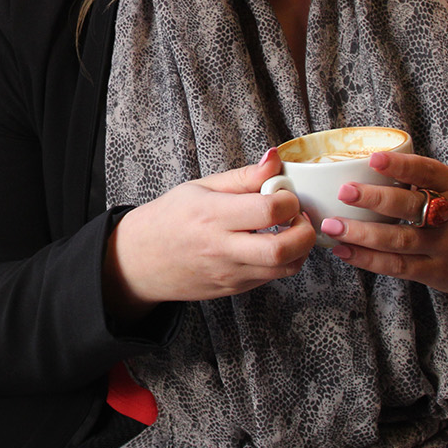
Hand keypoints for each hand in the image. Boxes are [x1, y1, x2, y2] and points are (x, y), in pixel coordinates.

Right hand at [103, 148, 316, 321]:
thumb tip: (275, 159)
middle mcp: (222, 249)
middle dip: (305, 231)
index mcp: (212, 215)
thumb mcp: (200, 187)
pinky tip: (271, 243)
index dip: (288, 199)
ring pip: (285, 268)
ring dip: (300, 248)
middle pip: (282, 249)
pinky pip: (271, 277)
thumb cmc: (170, 218)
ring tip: (289, 230)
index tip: (283, 192)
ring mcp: (229, 273)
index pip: (268, 210)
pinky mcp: (234, 289)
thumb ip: (243, 176)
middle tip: (298, 216)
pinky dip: (283, 260)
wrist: (141, 259)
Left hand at [318, 150, 447, 295]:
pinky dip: (368, 259)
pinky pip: (398, 266)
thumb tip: (359, 163)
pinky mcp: (435, 272)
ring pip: (400, 240)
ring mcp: (443, 246)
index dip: (401, 166)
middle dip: (375, 200)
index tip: (373, 159)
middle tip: (344, 192)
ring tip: (332, 225)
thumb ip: (416, 178)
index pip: (428, 172)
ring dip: (362, 233)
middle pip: (411, 207)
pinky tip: (344, 250)